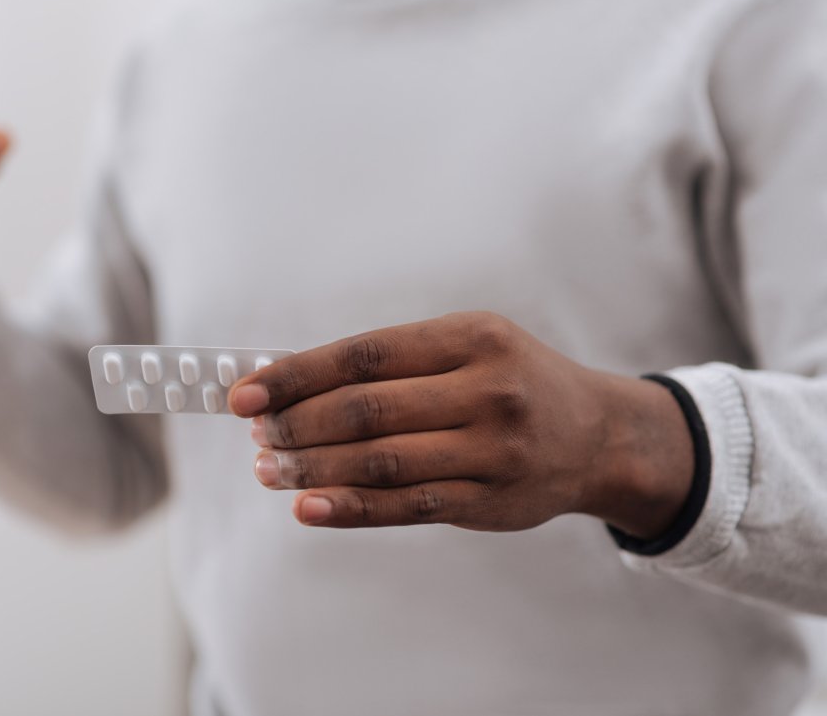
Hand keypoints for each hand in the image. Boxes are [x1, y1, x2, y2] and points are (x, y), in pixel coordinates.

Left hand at [228, 312, 693, 538]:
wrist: (599, 436)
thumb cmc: (514, 381)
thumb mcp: (468, 346)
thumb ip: (394, 362)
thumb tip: (294, 382)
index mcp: (471, 337)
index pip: (362, 355)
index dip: (296, 375)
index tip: (246, 392)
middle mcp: (485, 390)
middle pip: (366, 410)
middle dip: (296, 424)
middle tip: (256, 434)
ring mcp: (490, 449)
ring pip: (380, 461)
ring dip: (312, 468)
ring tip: (269, 469)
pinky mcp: (488, 500)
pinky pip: (405, 507)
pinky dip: (349, 508)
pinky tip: (307, 506)